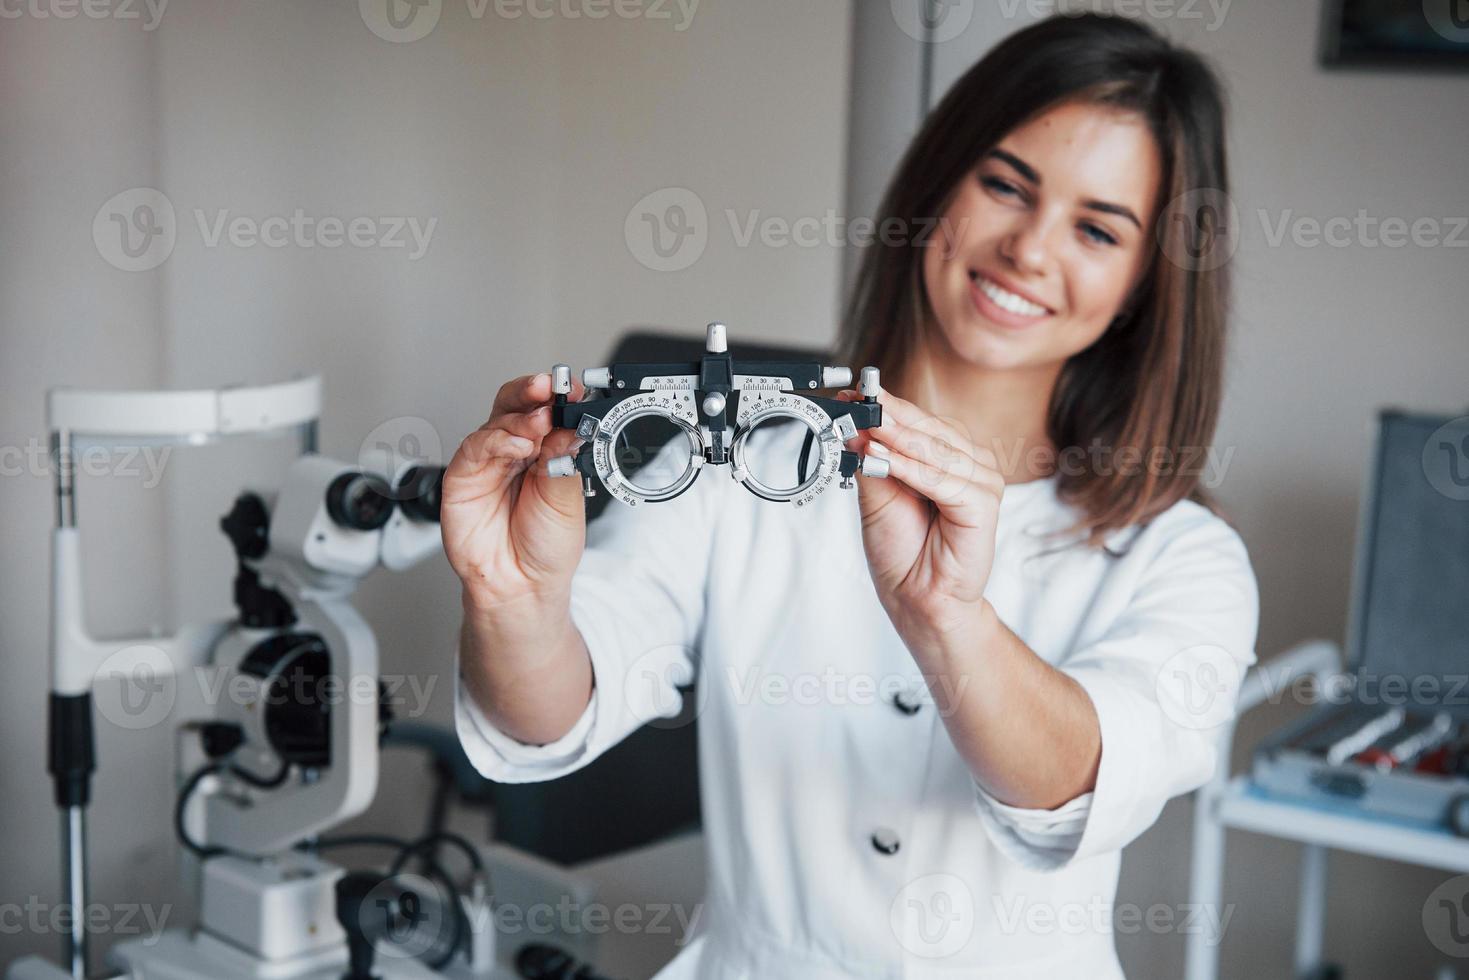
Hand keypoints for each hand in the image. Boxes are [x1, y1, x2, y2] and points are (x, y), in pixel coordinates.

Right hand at [442, 372, 588, 609]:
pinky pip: (476, 447)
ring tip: (539, 425)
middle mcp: (515, 451)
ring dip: (520, 418)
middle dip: (533, 392)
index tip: (574, 388)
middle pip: (517, 405)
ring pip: (497, 421)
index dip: (559, 396)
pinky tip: (517, 445)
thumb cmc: (545, 546)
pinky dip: (496, 440)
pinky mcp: (462, 477)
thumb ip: (565, 459)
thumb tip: (573, 422)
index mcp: (545, 452)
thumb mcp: (567, 499)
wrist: (522, 586)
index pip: (548, 411)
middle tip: (550, 387)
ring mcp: (488, 462)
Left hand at [836, 386, 1004, 640]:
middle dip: (889, 416)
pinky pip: (943, 480)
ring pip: (936, 451)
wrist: (917, 597)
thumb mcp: (877, 494)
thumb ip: (872, 458)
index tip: (853, 391)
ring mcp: (982, 482)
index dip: (885, 405)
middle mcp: (969, 463)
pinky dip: (911, 469)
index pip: (917, 420)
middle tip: (858, 401)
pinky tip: (883, 458)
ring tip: (865, 426)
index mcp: (948, 455)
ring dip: (898, 439)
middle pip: (928, 429)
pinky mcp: (984, 505)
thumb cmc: (903, 549)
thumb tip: (855, 423)